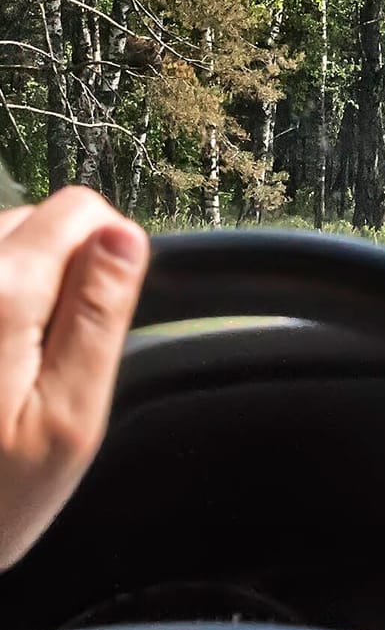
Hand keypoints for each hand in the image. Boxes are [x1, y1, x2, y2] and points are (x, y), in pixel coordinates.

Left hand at [0, 188, 148, 569]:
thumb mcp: (69, 417)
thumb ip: (99, 317)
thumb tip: (127, 236)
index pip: (80, 212)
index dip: (112, 258)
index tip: (102, 325)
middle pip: (30, 222)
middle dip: (55, 277)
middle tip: (44, 364)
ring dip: (12, 294)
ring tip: (2, 371)